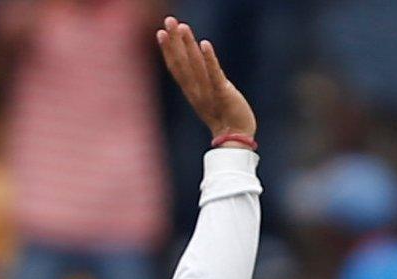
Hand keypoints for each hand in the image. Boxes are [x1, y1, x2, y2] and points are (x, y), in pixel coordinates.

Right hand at [157, 16, 255, 139]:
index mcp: (191, 91)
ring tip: (182, 27)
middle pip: (181, 62)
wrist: (236, 139)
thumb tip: (202, 69)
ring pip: (195, 65)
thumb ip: (204, 81)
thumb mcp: (210, 96)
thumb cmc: (225, 117)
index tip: (160, 32)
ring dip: (188, 45)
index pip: (176, 67)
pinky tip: (204, 43)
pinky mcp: (223, 93)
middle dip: (174, 41)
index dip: (167, 50)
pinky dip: (209, 59)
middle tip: (168, 21)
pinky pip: (214, 74)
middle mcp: (196, 91)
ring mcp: (208, 92)